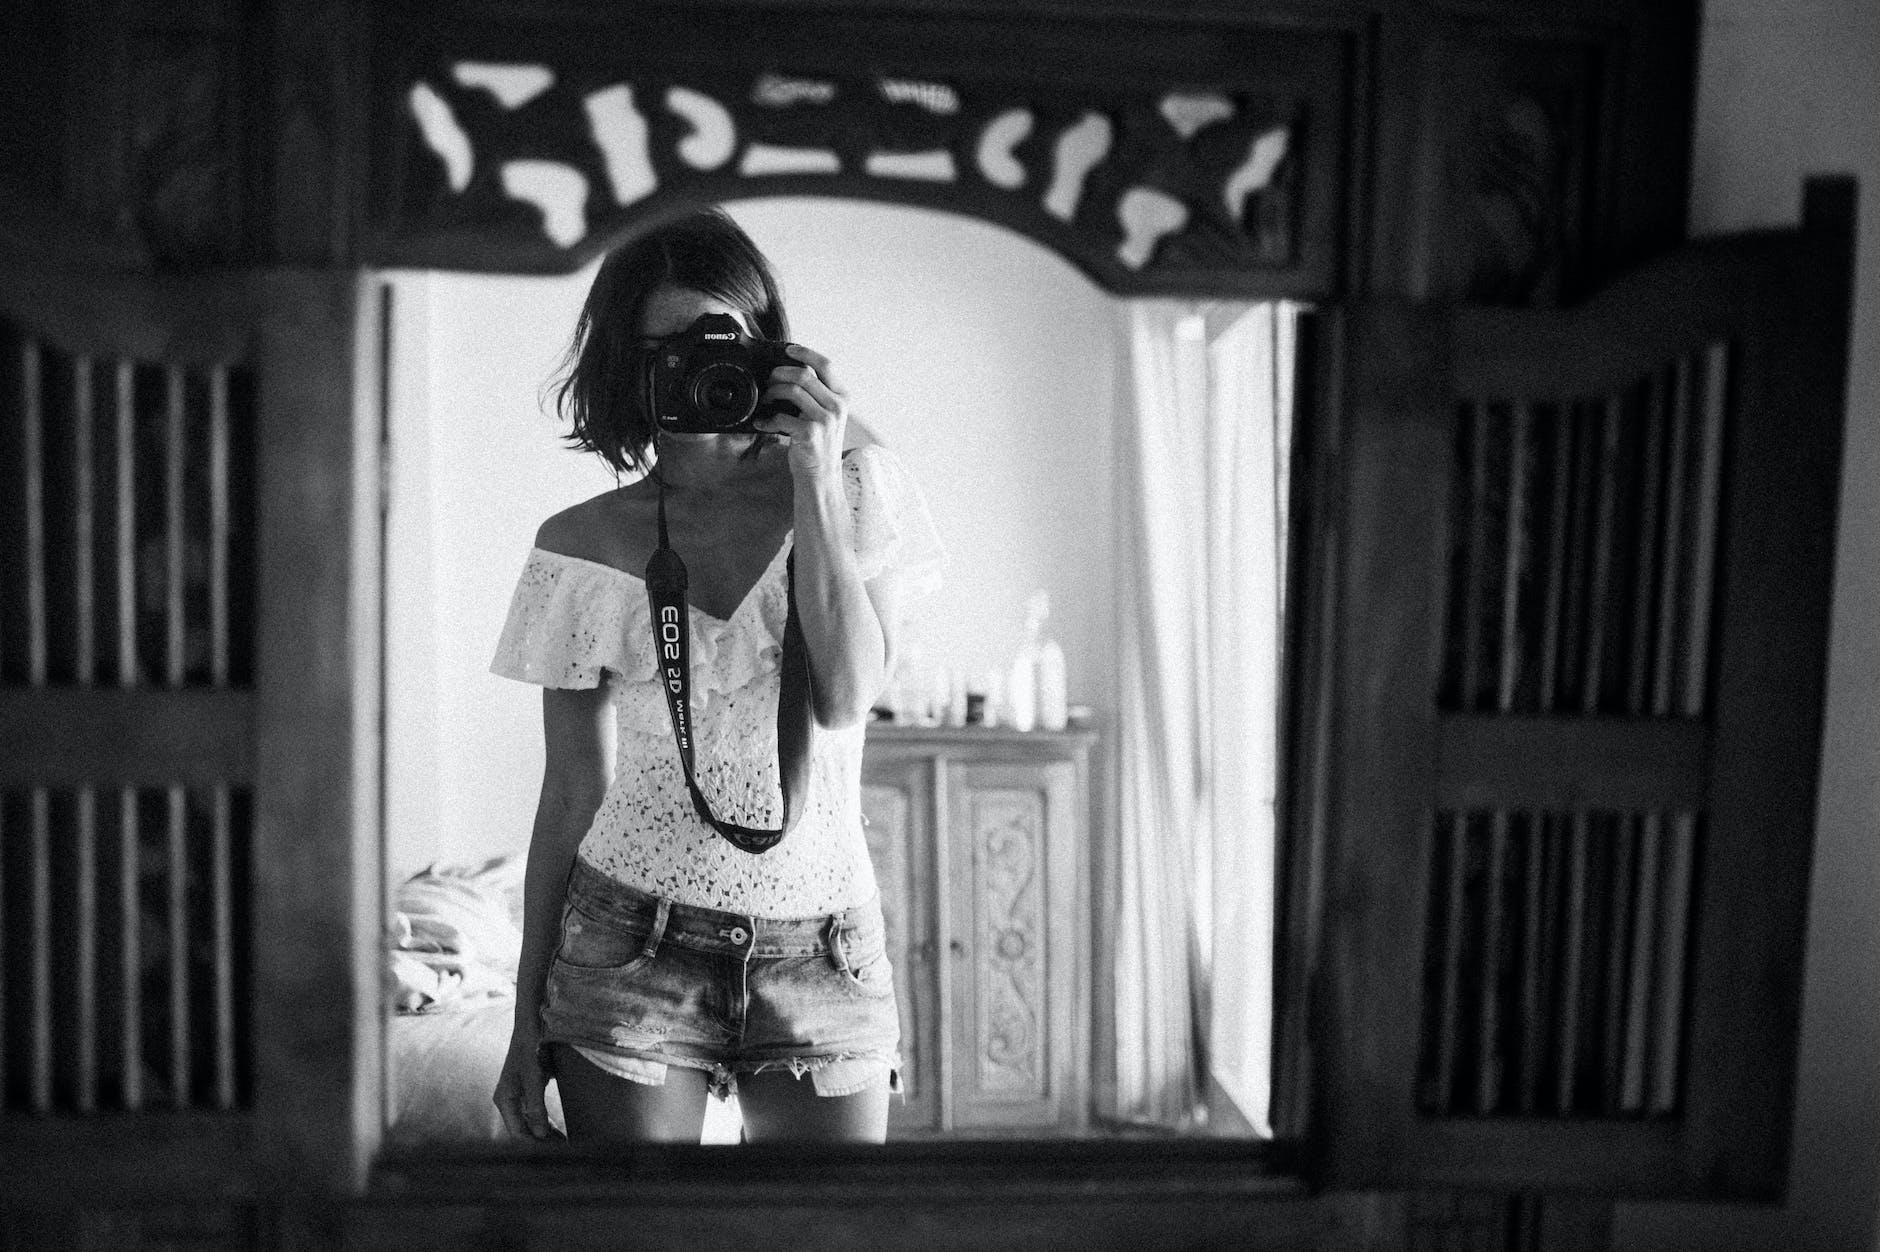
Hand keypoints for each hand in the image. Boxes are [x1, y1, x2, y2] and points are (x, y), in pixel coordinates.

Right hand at [493, 1022, 561, 1141]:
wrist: (533, 1024)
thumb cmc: (531, 1048)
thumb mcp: (534, 1078)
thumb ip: (536, 1106)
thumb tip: (540, 1135)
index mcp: (504, 1099)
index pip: (518, 1133)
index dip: (535, 1145)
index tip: (555, 1152)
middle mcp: (508, 1100)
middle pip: (523, 1130)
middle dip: (541, 1142)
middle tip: (564, 1151)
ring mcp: (518, 1096)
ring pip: (530, 1124)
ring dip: (544, 1135)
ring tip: (563, 1144)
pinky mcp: (528, 1090)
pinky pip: (535, 1114)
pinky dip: (546, 1123)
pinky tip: (558, 1131)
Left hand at [759, 344, 849, 478]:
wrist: (821, 475)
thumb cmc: (819, 443)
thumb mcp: (826, 414)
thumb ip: (816, 394)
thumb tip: (791, 371)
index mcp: (842, 397)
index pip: (825, 364)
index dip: (805, 353)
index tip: (788, 349)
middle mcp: (837, 406)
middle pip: (804, 375)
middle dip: (780, 373)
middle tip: (769, 380)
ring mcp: (825, 420)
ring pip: (792, 391)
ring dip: (772, 392)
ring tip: (766, 399)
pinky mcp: (810, 433)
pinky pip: (782, 417)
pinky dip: (767, 419)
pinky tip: (763, 423)